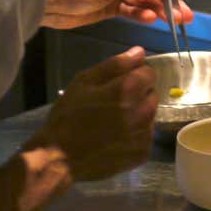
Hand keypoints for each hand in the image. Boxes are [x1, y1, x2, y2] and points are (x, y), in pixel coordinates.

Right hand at [24, 47, 155, 182]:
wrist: (59, 158)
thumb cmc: (68, 116)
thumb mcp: (84, 82)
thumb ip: (115, 64)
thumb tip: (139, 52)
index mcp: (128, 89)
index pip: (149, 73)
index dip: (134, 75)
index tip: (118, 84)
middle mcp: (142, 111)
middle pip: (152, 94)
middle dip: (137, 95)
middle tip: (113, 104)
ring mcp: (144, 134)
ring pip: (150, 115)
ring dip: (138, 114)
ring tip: (113, 122)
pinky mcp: (143, 153)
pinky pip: (146, 135)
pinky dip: (136, 134)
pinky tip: (116, 138)